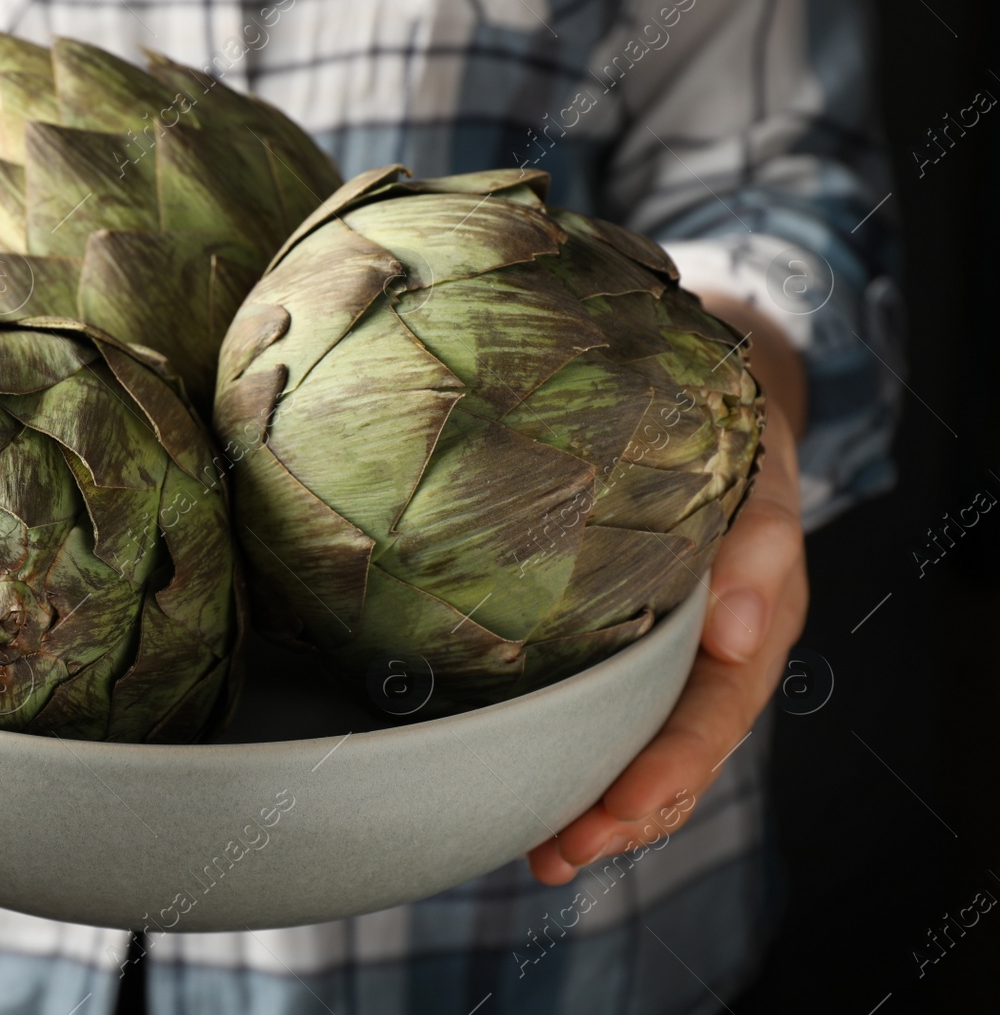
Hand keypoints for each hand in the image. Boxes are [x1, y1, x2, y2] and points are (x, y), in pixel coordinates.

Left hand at [527, 294, 807, 883]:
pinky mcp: (629, 665)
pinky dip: (577, 771)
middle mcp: (714, 668)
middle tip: (561, 849)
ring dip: (598, 814)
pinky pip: (612, 730)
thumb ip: (758, 547)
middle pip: (676, 761)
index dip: (672, 767)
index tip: (622, 804)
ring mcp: (673, 674)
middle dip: (624, 814)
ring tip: (542, 855)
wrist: (711, 431)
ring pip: (643, 762)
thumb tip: (740, 628)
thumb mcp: (760, 486)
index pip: (713, 716)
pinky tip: (526, 804)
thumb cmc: (735, 458)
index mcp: (753, 634)